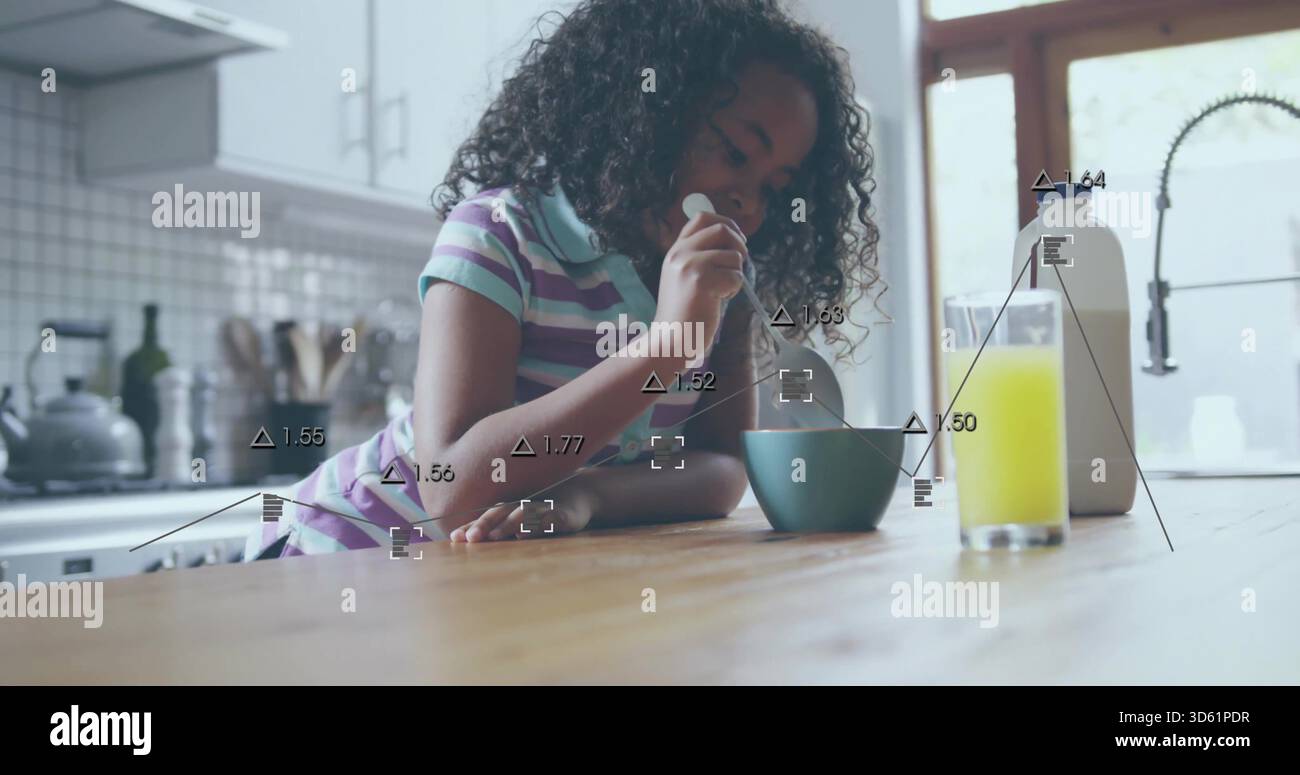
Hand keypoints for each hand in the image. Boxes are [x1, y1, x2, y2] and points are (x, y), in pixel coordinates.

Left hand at [448, 479, 597, 541]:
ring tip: (496, 536)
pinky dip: (539, 525)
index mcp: (508, 507)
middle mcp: (522, 505)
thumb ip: (496, 527)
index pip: (486, 517)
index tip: (455, 537)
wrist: (580, 492)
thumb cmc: (542, 508)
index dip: (470, 526)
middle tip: (471, 539)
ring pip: (523, 514)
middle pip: (499, 512)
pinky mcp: (562, 514)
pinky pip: (550, 518)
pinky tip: (529, 532)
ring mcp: (542, 508)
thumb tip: (464, 538)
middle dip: (483, 525)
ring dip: (508, 525)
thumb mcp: (520, 517)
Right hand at [654, 211, 748, 347]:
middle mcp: (680, 253)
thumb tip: (734, 240)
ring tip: (719, 292)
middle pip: (722, 229)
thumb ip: (699, 256)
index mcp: (675, 250)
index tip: (737, 240)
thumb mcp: (683, 276)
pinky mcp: (702, 281)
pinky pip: (736, 276)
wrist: (670, 340)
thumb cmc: (683, 313)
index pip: (702, 217)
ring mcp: (690, 265)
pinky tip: (717, 301)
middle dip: (739, 245)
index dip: (726, 223)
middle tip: (738, 265)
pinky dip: (734, 290)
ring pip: (734, 256)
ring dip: (735, 275)